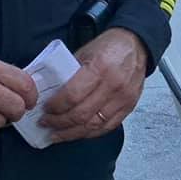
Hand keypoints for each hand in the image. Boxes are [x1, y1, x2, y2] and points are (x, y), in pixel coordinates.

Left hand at [39, 29, 145, 143]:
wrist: (136, 45)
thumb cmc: (109, 46)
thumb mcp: (84, 52)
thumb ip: (69, 73)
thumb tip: (50, 94)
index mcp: (99, 68)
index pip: (72, 96)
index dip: (55, 107)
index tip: (45, 109)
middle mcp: (113, 85)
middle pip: (81, 114)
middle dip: (59, 122)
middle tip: (46, 123)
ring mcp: (123, 98)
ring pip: (93, 125)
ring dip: (72, 133)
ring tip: (57, 134)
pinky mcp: (129, 107)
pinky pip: (107, 127)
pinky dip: (89, 133)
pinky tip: (77, 133)